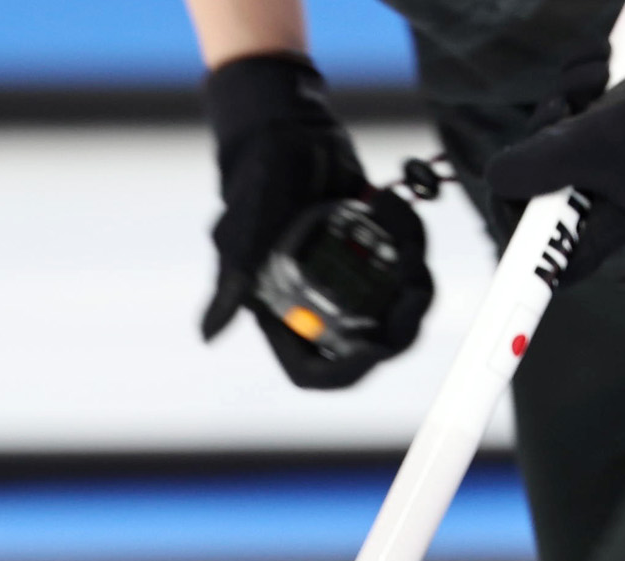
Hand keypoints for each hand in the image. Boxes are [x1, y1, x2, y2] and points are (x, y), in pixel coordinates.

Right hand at [198, 51, 414, 388]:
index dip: (346, 372)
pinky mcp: (376, 250)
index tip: (374, 349)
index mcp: (282, 309)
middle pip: (371, 344)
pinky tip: (397, 209)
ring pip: (399, 309)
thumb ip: (234, 280)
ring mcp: (349, 278)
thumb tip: (211, 334)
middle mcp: (317, 301)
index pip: (314, 370)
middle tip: (413, 289)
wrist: (287, 124)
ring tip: (405, 237)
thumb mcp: (245, 229)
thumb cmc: (257, 175)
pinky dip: (413, 242)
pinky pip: (409, 266)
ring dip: (414, 280)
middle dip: (400, 324)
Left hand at [483, 19, 624, 283]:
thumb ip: (541, 166)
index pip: (549, 262)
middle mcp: (593, 200)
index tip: (509, 221)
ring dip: (561, 99)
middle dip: (536, 141)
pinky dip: (574, 83)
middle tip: (560, 112)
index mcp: (601, 226)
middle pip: (527, 190)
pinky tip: (601, 71)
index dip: (522, 253)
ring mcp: (590, 164)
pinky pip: (559, 109)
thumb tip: (495, 178)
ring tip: (595, 83)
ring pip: (539, 140)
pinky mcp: (591, 128)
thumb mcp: (597, 145)